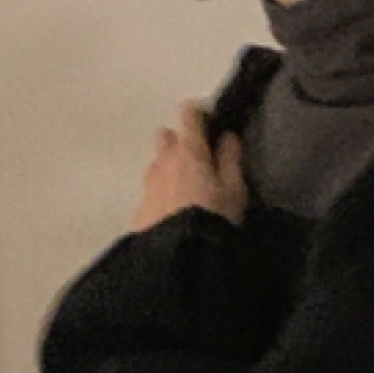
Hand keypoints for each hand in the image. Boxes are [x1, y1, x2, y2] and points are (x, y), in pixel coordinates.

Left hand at [131, 101, 247, 232]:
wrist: (179, 259)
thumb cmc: (213, 220)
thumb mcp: (234, 192)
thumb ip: (231, 160)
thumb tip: (227, 137)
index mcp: (188, 150)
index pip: (188, 113)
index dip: (200, 114)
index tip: (211, 124)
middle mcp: (162, 161)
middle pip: (166, 136)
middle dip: (179, 141)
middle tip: (197, 161)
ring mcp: (147, 185)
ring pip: (156, 166)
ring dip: (168, 171)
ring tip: (185, 194)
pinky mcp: (139, 211)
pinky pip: (150, 195)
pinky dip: (161, 198)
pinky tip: (171, 218)